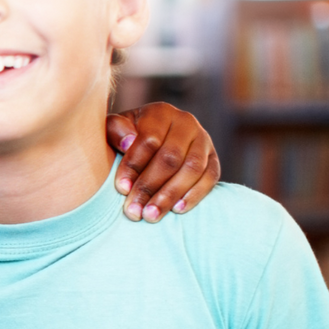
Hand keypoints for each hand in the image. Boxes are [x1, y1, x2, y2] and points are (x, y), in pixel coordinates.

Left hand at [106, 102, 219, 221]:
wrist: (149, 140)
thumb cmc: (124, 137)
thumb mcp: (114, 129)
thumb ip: (115, 131)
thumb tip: (128, 142)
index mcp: (160, 113)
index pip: (149, 140)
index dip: (134, 165)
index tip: (121, 189)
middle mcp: (186, 122)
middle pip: (171, 157)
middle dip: (150, 186)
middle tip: (134, 211)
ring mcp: (203, 140)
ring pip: (192, 169)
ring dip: (170, 195)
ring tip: (151, 216)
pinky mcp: (214, 159)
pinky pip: (210, 177)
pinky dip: (195, 195)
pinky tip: (176, 210)